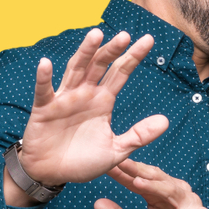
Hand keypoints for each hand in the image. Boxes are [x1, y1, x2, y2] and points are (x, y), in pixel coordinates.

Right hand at [18, 29, 168, 186]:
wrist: (52, 174)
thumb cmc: (82, 161)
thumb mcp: (116, 150)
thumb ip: (138, 135)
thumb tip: (165, 121)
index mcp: (103, 101)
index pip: (120, 73)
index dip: (133, 56)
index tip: (148, 39)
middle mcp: (85, 94)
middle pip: (100, 65)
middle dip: (112, 50)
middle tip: (125, 35)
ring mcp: (64, 99)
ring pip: (75, 70)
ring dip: (85, 53)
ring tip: (95, 35)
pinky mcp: (44, 109)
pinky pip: (44, 91)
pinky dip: (44, 77)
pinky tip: (45, 64)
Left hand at [93, 159, 208, 208]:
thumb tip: (97, 203)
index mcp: (157, 196)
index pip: (138, 181)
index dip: (122, 174)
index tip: (105, 165)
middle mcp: (175, 195)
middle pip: (156, 178)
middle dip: (137, 170)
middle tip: (120, 162)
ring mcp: (190, 206)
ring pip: (173, 192)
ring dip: (155, 187)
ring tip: (137, 183)